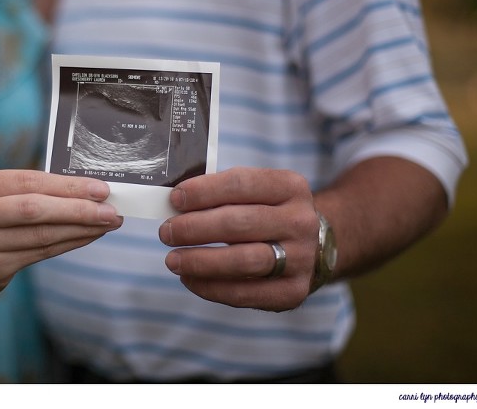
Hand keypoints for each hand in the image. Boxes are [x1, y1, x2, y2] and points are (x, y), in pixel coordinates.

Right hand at [0, 169, 122, 297]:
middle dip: (77, 209)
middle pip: (32, 209)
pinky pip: (40, 253)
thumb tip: (87, 189)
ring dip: (80, 229)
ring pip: (40, 235)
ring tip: (107, 222)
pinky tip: (88, 236)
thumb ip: (29, 188)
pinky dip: (69, 243)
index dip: (66, 186)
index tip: (100, 189)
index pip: (26, 181)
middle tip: (111, 210)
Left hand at [159, 167, 318, 310]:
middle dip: (195, 228)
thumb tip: (174, 202)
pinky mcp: (293, 292)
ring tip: (173, 259)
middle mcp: (301, 222)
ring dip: (200, 261)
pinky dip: (211, 287)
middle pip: (239, 224)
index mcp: (290, 186)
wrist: (310, 245)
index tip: (175, 199)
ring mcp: (301, 259)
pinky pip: (245, 293)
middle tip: (166, 232)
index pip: (241, 184)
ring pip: (243, 260)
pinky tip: (189, 279)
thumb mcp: (255, 191)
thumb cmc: (266, 212)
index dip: (204, 191)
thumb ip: (220, 193)